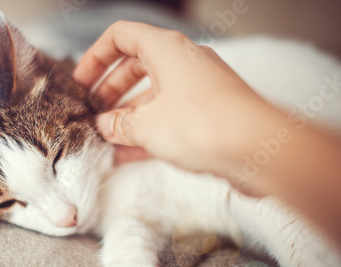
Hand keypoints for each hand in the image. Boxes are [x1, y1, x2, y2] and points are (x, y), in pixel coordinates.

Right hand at [73, 21, 284, 188]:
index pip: (121, 37)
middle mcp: (182, 63)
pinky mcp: (208, 114)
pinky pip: (169, 117)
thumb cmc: (203, 124)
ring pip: (152, 96)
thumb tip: (104, 125)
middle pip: (135, 67)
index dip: (95, 57)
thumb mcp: (146, 125)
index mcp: (166, 49)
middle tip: (93, 113)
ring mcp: (197, 88)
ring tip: (107, 139)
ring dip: (128, 116)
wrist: (259, 148)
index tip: (81, 82)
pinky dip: (148, 131)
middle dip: (110, 91)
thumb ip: (118, 124)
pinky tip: (128, 155)